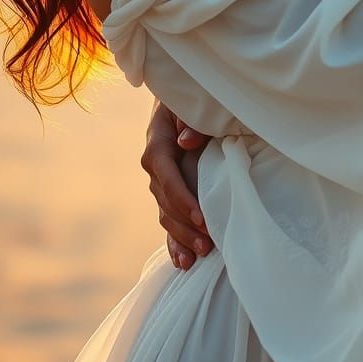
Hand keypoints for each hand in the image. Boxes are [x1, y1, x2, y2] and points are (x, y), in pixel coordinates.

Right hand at [141, 101, 214, 268]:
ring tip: (198, 258)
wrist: (180, 101)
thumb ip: (190, 120)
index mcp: (157, 143)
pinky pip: (168, 218)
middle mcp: (154, 165)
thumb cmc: (191, 99)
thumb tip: (185, 142)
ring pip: (165, 214)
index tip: (201, 217)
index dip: (182, 198)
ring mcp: (159, 180)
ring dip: (180, 238)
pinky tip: (183, 262)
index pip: (166, 175)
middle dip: (184, 226)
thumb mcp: (189, 104)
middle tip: (208, 245)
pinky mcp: (168, 190)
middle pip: (165, 201)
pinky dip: (174, 241)